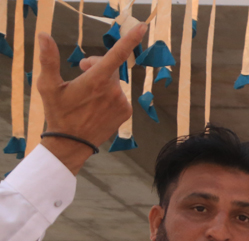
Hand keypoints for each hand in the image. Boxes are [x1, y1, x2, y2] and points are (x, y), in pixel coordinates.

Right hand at [35, 24, 144, 174]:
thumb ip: (48, 59)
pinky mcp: (127, 112)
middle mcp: (113, 90)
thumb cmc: (57, 112)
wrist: (71, 143)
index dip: (129, 39)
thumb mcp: (47, 85)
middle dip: (97, 65)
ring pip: (113, 82)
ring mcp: (122, 102)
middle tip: (80, 70)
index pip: (115, 55)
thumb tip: (44, 35)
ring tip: (86, 94)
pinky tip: (96, 105)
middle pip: (109, 67)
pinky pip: (119, 95)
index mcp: (96, 80)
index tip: (141, 27)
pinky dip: (109, 95)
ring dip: (102, 82)